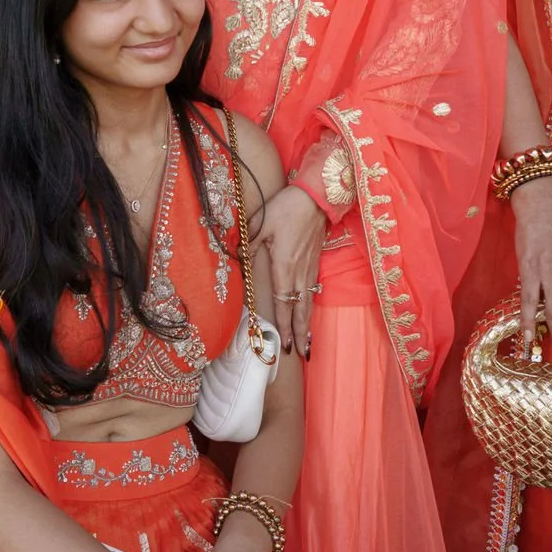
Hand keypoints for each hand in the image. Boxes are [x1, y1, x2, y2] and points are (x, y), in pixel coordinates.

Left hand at [255, 184, 324, 356]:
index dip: (284, 326)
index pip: (283, 304)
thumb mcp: (261, 222)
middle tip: (301, 354)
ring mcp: (310, 268)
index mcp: (284, 266)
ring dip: (308, 324)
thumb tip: (233, 256)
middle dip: (300, 334)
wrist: (317, 197)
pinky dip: (312, 307)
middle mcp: (299, 272)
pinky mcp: (316, 262)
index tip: (284, 345)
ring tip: (308, 343)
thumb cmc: (287, 208)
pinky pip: (314, 290)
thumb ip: (247, 242)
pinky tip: (309, 313)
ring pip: (310, 302)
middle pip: (301, 310)